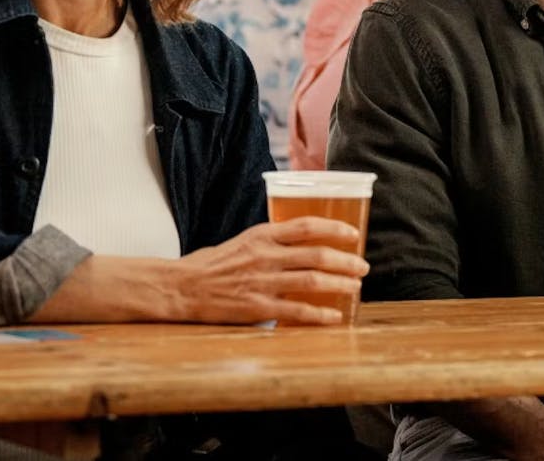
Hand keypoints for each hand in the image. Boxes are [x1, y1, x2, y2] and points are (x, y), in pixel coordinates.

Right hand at [168, 217, 368, 324]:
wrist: (180, 287)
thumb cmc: (211, 265)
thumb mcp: (243, 242)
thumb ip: (271, 242)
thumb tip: (302, 244)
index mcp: (262, 235)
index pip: (307, 226)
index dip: (335, 228)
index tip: (354, 234)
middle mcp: (265, 256)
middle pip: (317, 255)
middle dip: (346, 261)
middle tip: (362, 266)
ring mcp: (262, 282)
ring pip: (312, 281)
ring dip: (340, 284)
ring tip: (356, 288)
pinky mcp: (257, 307)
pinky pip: (297, 311)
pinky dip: (320, 315)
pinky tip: (335, 317)